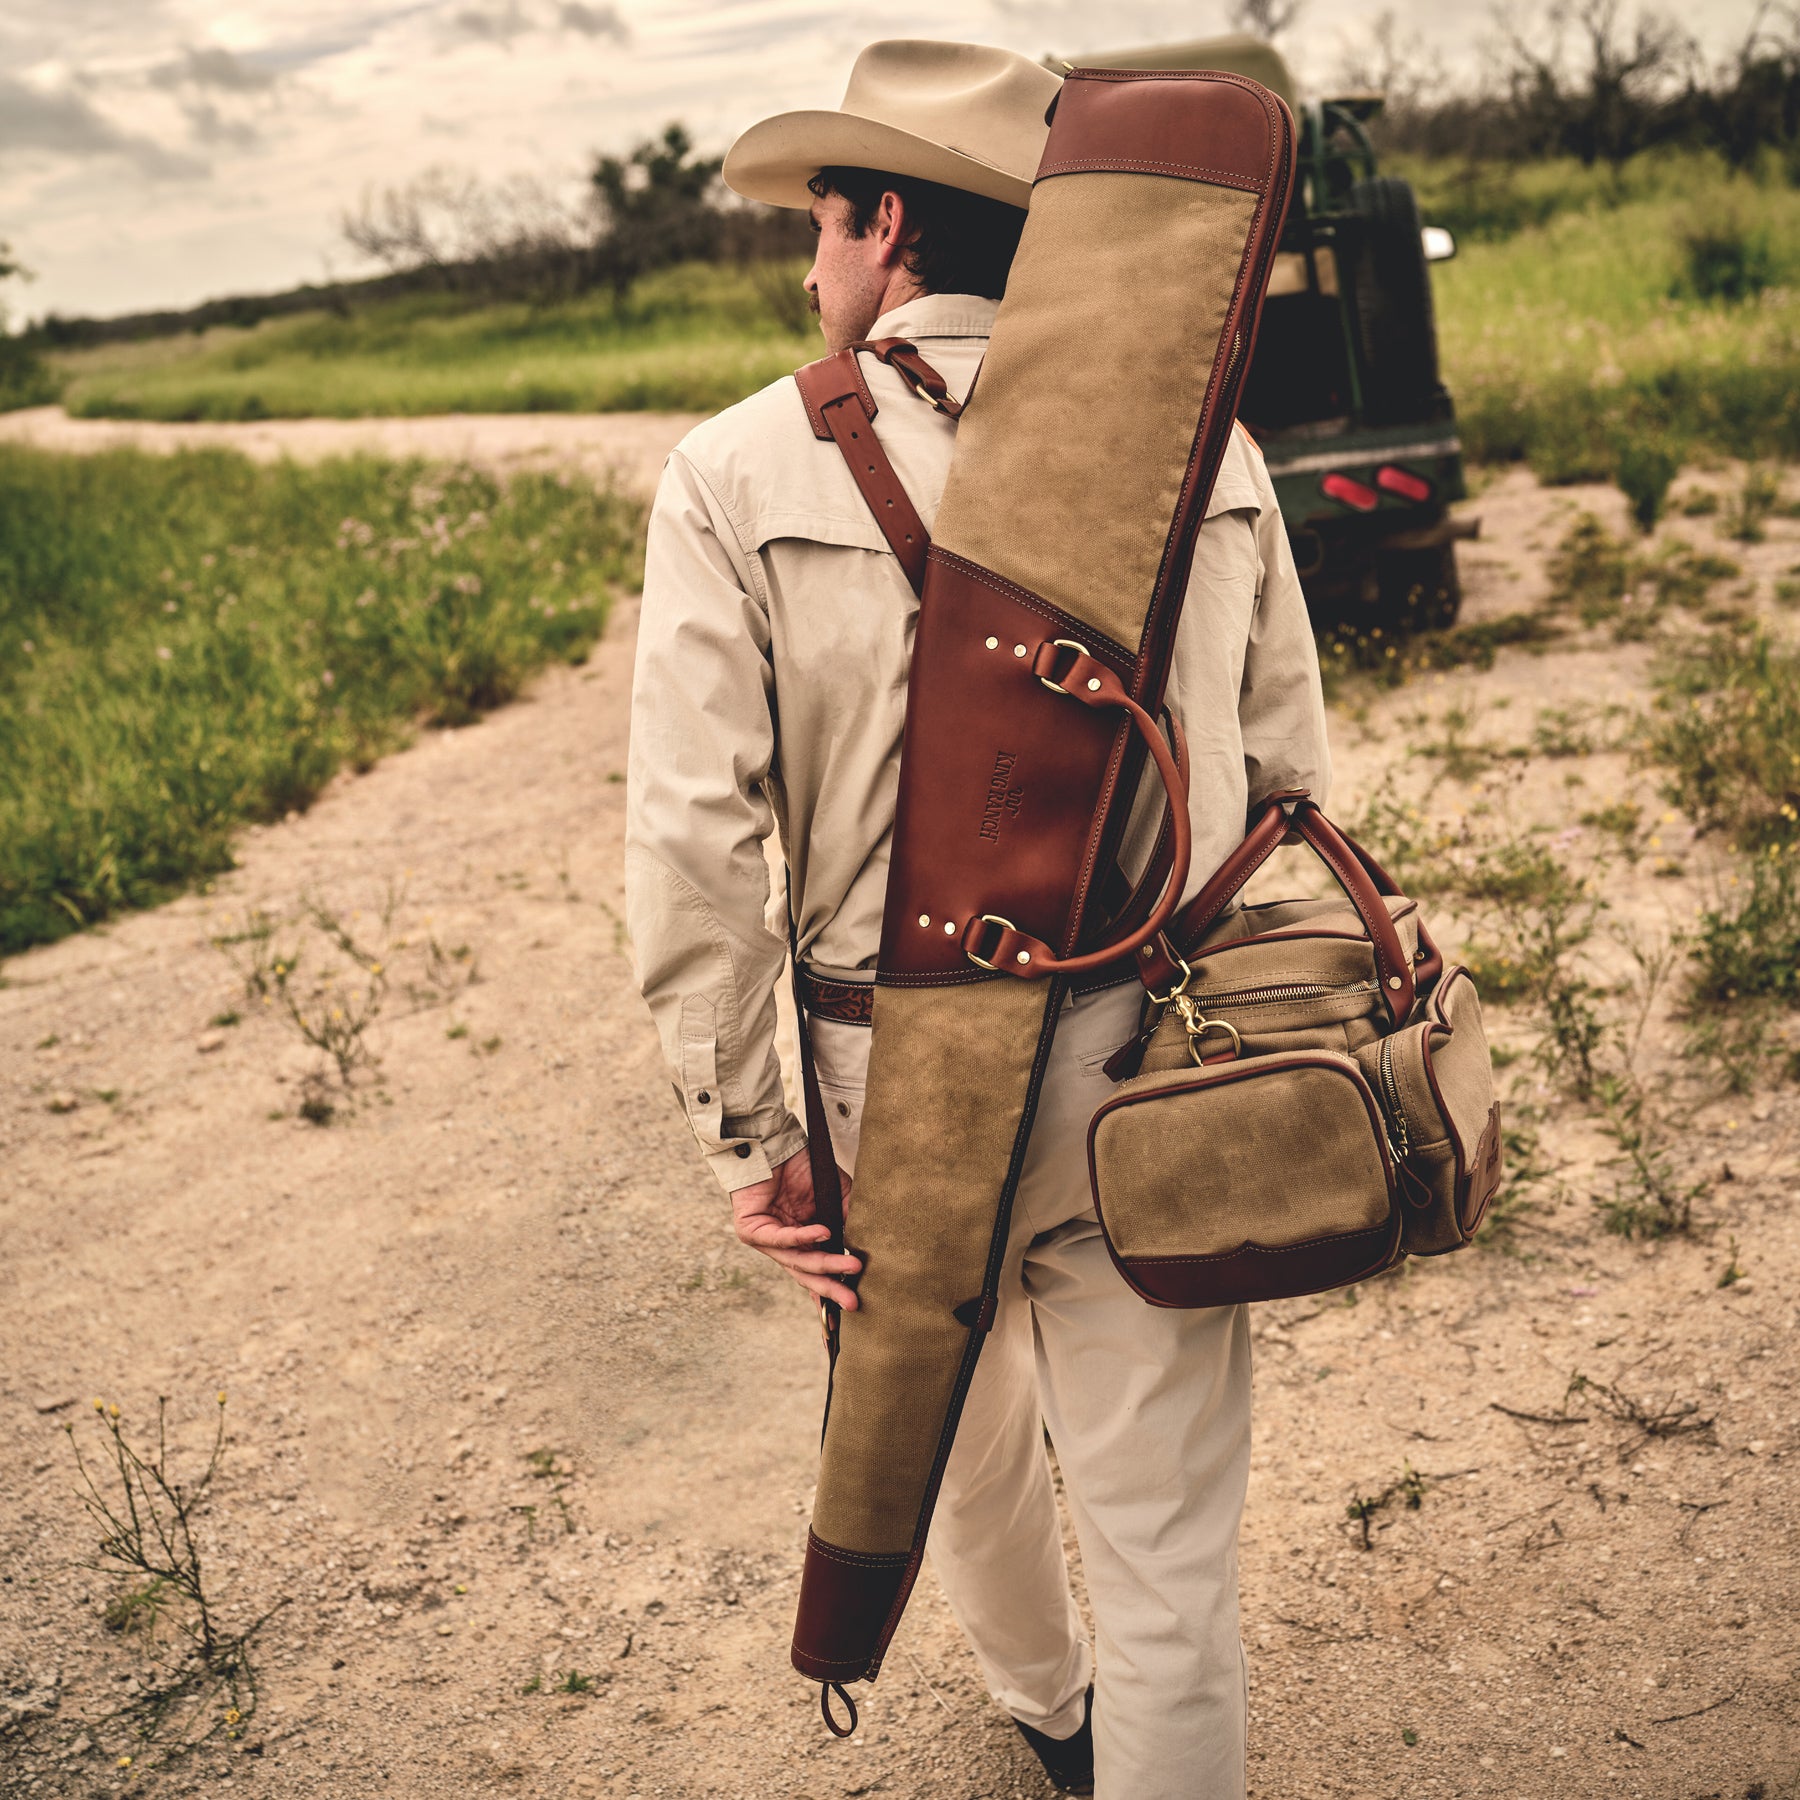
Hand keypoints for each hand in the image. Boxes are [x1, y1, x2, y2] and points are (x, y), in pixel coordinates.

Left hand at [730, 1147, 860, 1309]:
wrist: (774, 1144)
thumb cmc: (803, 1168)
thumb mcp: (835, 1196)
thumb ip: (848, 1219)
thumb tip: (866, 1245)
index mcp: (801, 1242)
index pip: (814, 1274)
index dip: (829, 1295)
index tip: (847, 1316)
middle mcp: (783, 1246)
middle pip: (807, 1275)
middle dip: (831, 1290)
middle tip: (853, 1302)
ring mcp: (766, 1240)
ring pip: (797, 1261)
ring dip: (825, 1264)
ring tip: (851, 1266)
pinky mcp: (750, 1231)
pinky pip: (781, 1239)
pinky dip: (804, 1237)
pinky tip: (824, 1233)